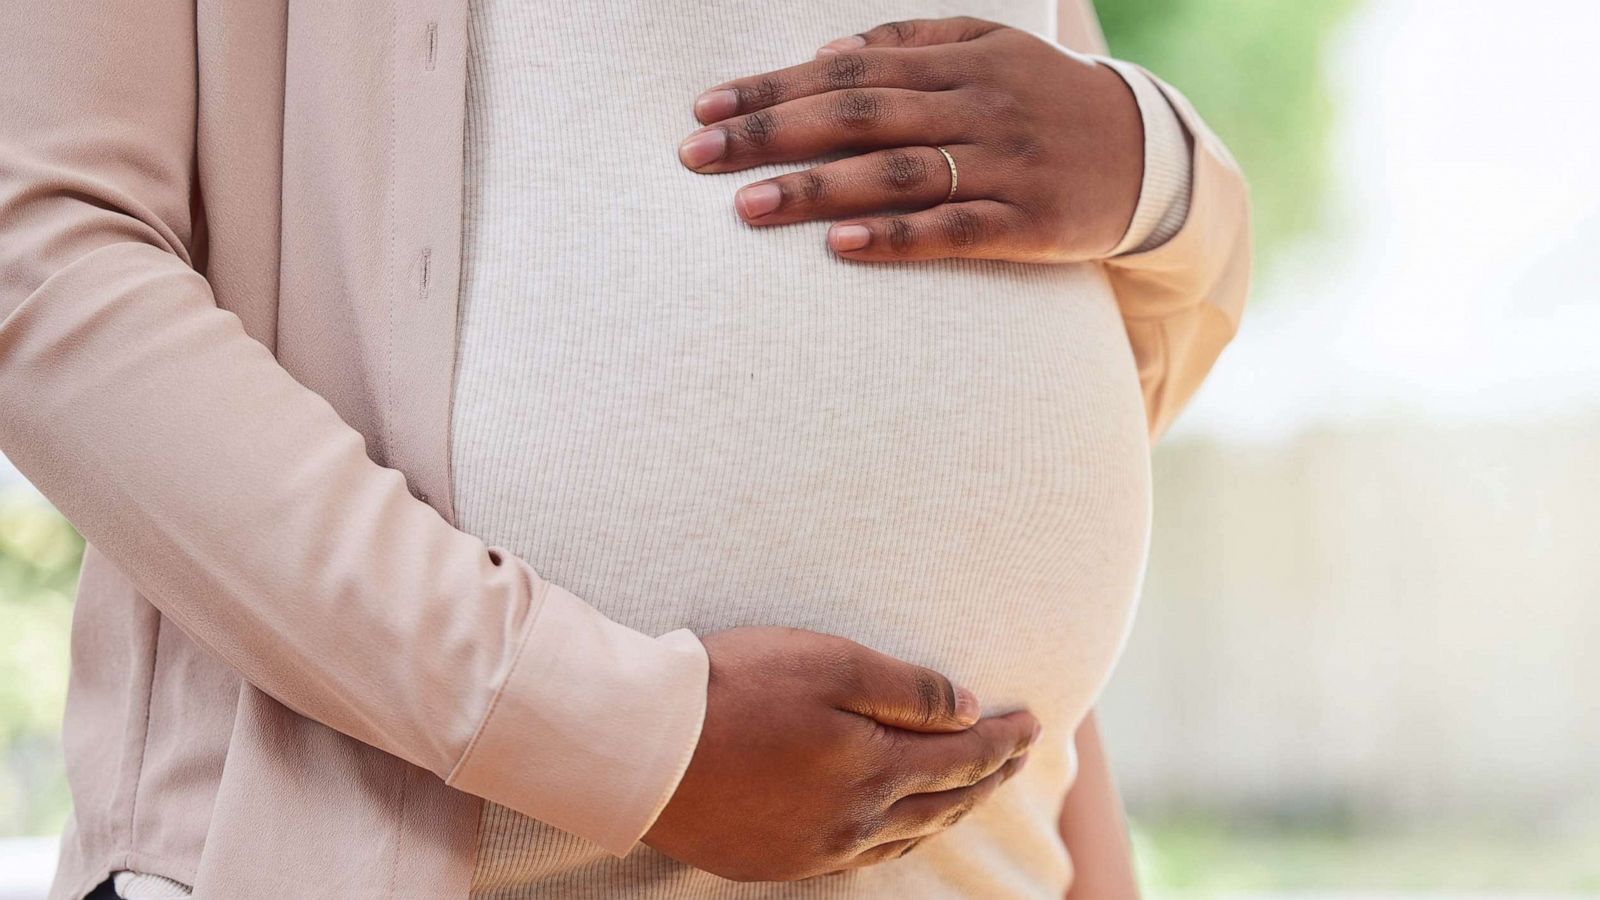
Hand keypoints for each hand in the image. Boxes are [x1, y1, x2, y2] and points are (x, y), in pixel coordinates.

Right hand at [643, 626, 1039, 881]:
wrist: (643, 746)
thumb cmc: (736, 688)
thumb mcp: (831, 663)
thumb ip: (908, 690)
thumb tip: (969, 710)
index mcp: (876, 769)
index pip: (963, 757)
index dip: (1004, 739)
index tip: (1034, 722)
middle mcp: (857, 822)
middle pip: (944, 803)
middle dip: (989, 776)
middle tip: (1019, 754)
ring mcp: (816, 849)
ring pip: (906, 839)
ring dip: (948, 813)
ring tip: (971, 793)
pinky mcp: (777, 860)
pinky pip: (862, 859)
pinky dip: (898, 840)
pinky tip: (897, 830)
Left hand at [677, 16, 1145, 263]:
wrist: (1149, 155)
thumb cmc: (1045, 99)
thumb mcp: (990, 47)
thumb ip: (912, 45)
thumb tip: (828, 56)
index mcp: (959, 61)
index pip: (848, 74)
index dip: (773, 89)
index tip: (706, 108)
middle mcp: (976, 107)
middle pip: (859, 118)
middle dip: (773, 134)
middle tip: (698, 156)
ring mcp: (1003, 167)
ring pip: (897, 174)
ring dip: (818, 189)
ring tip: (748, 206)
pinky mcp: (1029, 224)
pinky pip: (956, 231)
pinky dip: (898, 238)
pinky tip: (841, 247)